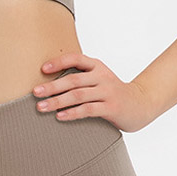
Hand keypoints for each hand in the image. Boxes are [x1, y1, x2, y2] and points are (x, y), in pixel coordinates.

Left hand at [33, 52, 152, 132]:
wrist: (141, 104)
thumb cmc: (111, 92)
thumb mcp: (99, 79)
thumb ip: (80, 77)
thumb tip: (48, 82)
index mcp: (97, 66)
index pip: (76, 59)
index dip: (59, 62)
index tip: (42, 69)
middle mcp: (102, 77)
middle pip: (73, 80)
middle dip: (52, 86)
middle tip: (35, 92)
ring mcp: (108, 92)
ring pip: (78, 96)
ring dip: (57, 102)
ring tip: (41, 107)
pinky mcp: (111, 108)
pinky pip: (88, 110)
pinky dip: (72, 113)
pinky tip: (59, 116)